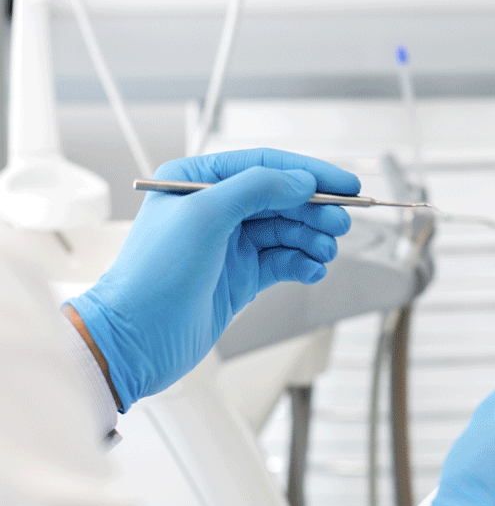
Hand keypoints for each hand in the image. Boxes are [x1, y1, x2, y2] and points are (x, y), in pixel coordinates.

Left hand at [66, 148, 359, 410]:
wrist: (136, 339)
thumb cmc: (153, 274)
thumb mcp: (204, 214)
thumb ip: (257, 188)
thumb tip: (302, 181)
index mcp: (197, 181)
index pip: (265, 166)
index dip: (310, 173)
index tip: (346, 185)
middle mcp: (215, 209)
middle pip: (282, 199)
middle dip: (316, 210)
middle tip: (342, 223)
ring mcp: (229, 245)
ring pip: (287, 230)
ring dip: (313, 238)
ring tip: (327, 251)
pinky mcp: (240, 277)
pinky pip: (283, 261)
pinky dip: (303, 263)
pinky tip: (312, 270)